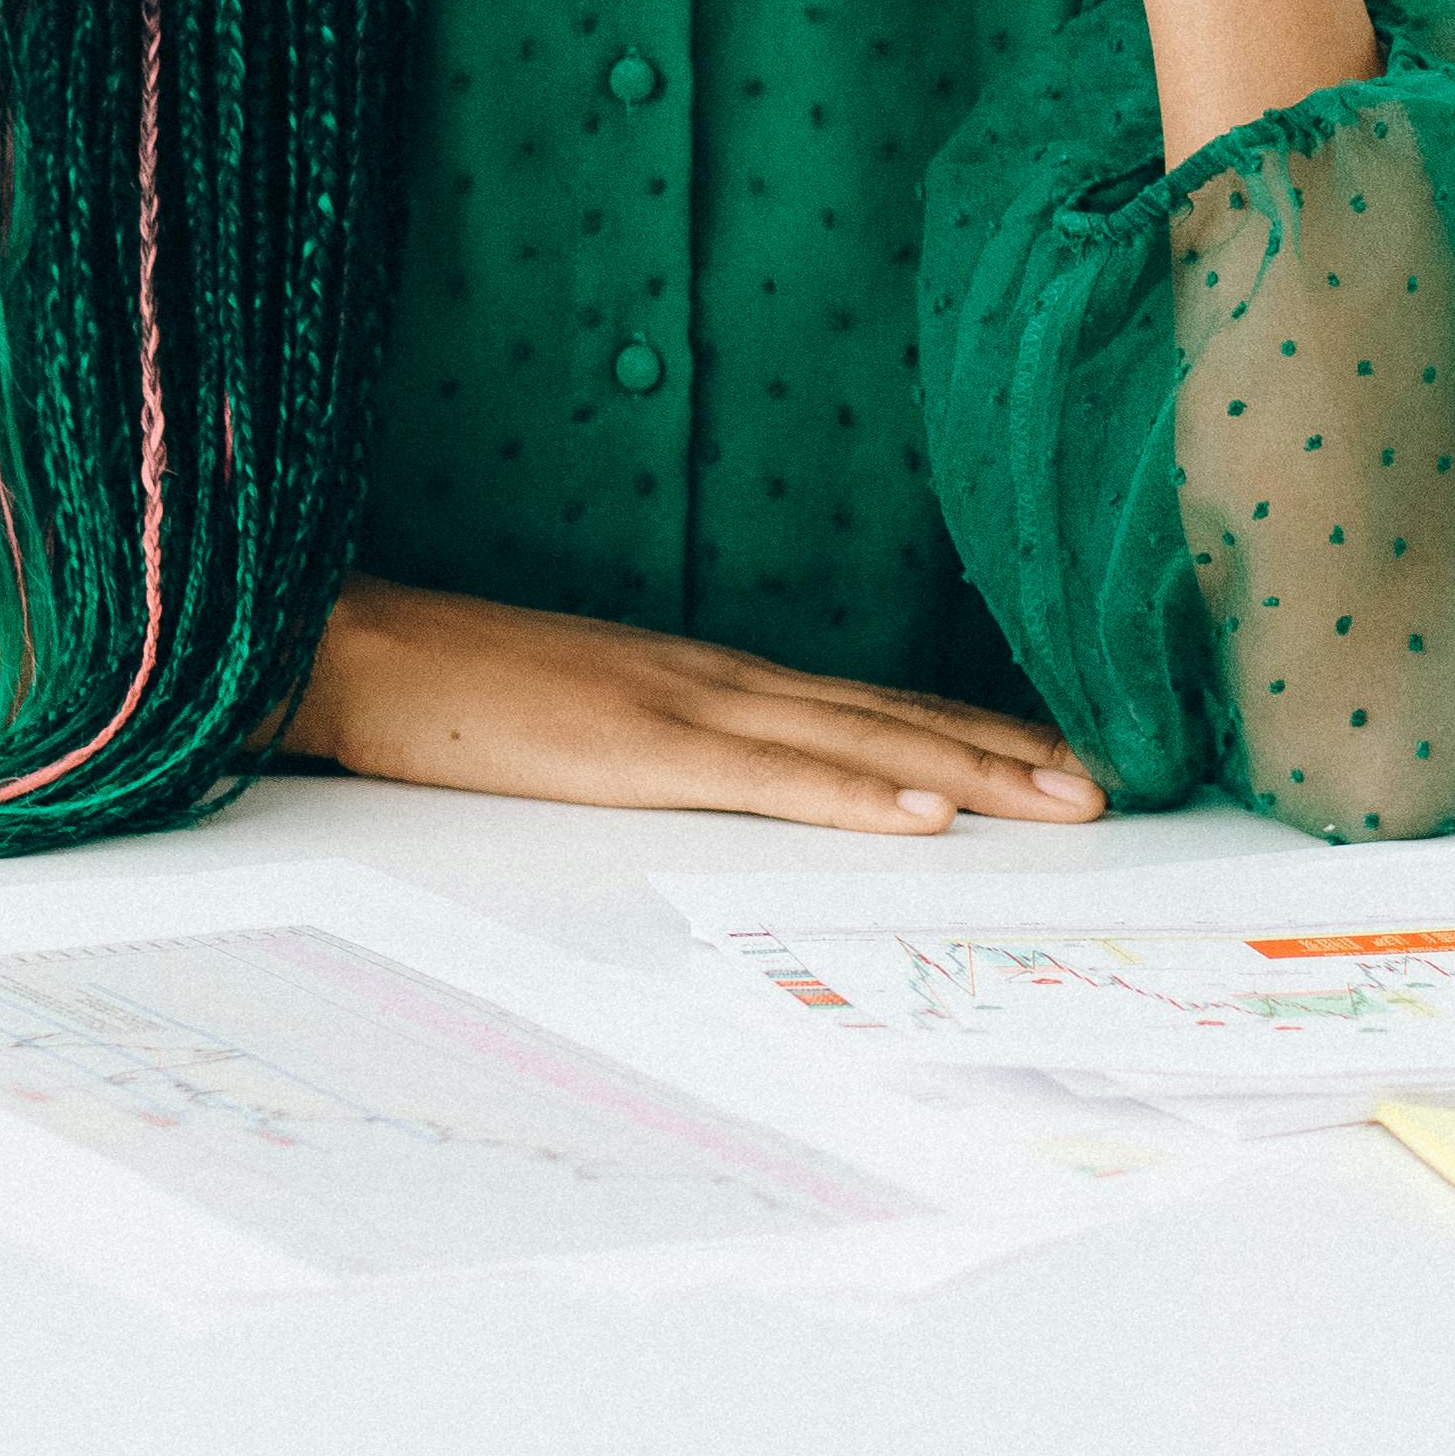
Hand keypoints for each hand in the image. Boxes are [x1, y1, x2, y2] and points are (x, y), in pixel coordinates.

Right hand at [284, 575, 1108, 832]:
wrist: (346, 643)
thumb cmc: (446, 689)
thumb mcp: (570, 716)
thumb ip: (645, 739)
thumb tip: (697, 780)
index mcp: (697, 675)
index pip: (859, 703)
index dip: (960, 728)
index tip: (1049, 754)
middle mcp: (712, 678)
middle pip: (886, 715)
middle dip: (1003, 752)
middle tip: (1108, 786)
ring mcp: (680, 706)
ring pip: (857, 741)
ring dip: (971, 770)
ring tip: (1065, 799)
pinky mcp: (637, 748)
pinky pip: (768, 780)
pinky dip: (857, 791)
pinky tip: (925, 812)